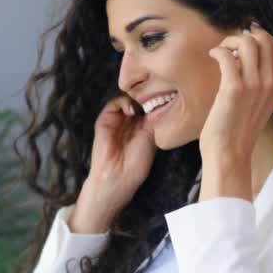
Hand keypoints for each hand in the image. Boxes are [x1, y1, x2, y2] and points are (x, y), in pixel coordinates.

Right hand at [70, 94, 156, 231]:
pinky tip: (132, 110)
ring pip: (127, 99)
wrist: (118, 175)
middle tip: (156, 97)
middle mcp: (130, 122)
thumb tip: (164, 102)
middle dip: (147, 97)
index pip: (151, 106)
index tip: (167, 98)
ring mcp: (117, 120)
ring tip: (143, 105)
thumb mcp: (153, 138)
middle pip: (139, 100)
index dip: (158, 101)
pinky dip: (123, 102)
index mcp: (144, 127)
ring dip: (135, 98)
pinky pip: (113, 104)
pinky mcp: (105, 121)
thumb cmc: (136, 164)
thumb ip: (156, 120)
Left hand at [203, 21, 272, 165]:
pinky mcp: (234, 89)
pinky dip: (218, 51)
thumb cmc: (237, 129)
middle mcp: (271, 83)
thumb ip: (257, 81)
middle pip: (265, 40)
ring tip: (221, 51)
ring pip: (248, 43)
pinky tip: (212, 56)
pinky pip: (227, 56)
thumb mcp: (257, 103)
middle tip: (230, 46)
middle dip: (245, 36)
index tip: (245, 37)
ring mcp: (254, 85)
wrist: (229, 153)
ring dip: (230, 41)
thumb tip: (243, 57)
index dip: (261, 36)